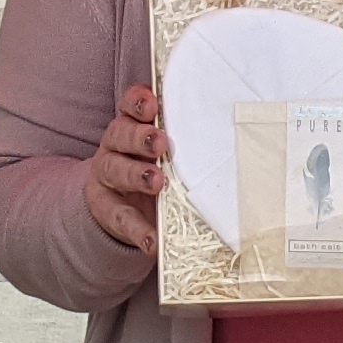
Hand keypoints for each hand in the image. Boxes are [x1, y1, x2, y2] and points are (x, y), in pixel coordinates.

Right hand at [85, 81, 171, 252]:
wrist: (123, 206)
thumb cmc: (154, 168)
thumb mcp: (165, 153)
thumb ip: (185, 141)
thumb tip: (235, 136)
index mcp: (131, 126)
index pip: (129, 106)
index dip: (138, 102)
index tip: (152, 105)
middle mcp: (115, 147)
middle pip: (120, 135)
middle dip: (139, 137)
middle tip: (159, 143)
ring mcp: (107, 178)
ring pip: (114, 169)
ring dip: (135, 175)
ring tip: (156, 183)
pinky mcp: (106, 209)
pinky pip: (120, 218)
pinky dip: (137, 229)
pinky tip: (152, 239)